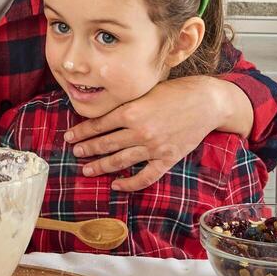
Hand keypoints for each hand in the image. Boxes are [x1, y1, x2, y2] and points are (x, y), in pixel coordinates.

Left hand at [63, 75, 236, 191]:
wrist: (207, 102)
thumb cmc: (176, 91)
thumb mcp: (146, 91)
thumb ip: (127, 104)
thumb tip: (105, 113)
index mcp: (131, 111)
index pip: (99, 125)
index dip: (82, 132)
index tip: (70, 137)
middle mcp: (139, 131)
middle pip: (106, 144)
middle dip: (87, 149)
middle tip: (75, 154)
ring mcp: (153, 147)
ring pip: (120, 161)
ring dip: (101, 166)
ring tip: (88, 170)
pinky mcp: (167, 158)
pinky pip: (145, 176)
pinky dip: (129, 183)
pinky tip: (117, 184)